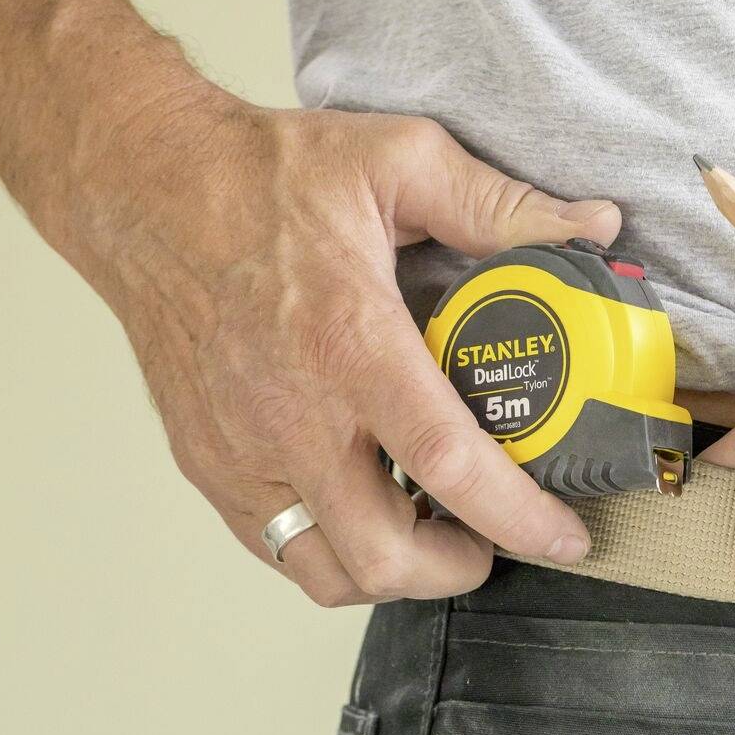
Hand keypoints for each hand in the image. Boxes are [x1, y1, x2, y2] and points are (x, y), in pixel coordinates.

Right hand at [50, 90, 619, 606]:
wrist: (146, 194)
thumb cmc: (258, 180)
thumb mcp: (395, 160)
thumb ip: (498, 204)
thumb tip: (588, 227)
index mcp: (350, 344)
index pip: (446, 465)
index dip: (515, 519)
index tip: (562, 539)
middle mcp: (293, 418)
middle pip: (384, 557)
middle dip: (453, 570)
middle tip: (486, 540)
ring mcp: (245, 456)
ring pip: (328, 575)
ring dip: (391, 574)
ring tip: (425, 535)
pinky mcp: (215, 472)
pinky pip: (282, 551)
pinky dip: (333, 552)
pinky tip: (362, 512)